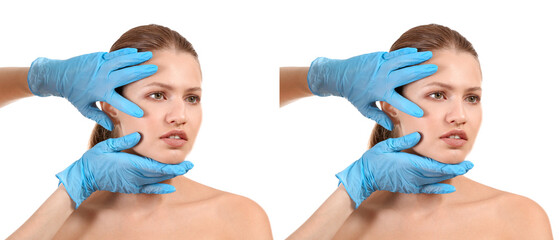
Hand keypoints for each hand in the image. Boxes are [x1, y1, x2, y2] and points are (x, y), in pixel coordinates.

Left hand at [27, 48, 156, 129]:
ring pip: (122, 61)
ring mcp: (100, 66)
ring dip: (136, 58)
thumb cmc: (73, 94)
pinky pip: (115, 55)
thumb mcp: (84, 109)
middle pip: (125, 75)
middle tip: (154, 69)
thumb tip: (112, 126)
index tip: (141, 113)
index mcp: (100, 93)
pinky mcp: (98, 58)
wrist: (59, 75)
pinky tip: (135, 51)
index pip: (118, 102)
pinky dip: (126, 53)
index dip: (129, 108)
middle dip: (141, 72)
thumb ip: (99, 117)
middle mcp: (102, 78)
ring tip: (149, 55)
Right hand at [56, 132, 192, 207]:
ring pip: (156, 181)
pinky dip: (161, 188)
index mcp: (130, 164)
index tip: (184, 162)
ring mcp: (133, 183)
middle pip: (160, 174)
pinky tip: (171, 188)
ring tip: (184, 169)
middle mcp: (134, 175)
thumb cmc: (95, 159)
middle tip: (190, 164)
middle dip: (176, 169)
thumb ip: (124, 140)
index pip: (156, 166)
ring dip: (171, 175)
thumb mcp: (108, 145)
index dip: (172, 165)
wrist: (85, 177)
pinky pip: (149, 189)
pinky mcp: (131, 188)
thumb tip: (139, 136)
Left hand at [307, 48, 436, 129]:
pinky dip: (405, 53)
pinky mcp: (378, 57)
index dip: (409, 108)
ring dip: (416, 59)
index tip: (421, 113)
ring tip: (430, 56)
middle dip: (420, 73)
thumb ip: (378, 116)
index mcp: (379, 92)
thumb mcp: (364, 108)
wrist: (340, 76)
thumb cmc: (353, 94)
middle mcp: (381, 78)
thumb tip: (391, 126)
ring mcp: (380, 66)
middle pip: (404, 75)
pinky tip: (416, 51)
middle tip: (435, 70)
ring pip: (401, 61)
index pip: (397, 102)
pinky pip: (394, 55)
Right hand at [336, 132, 472, 207]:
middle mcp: (413, 175)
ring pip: (436, 181)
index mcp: (410, 163)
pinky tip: (450, 187)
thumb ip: (405, 140)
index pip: (436, 167)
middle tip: (469, 164)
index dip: (453, 165)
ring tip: (462, 169)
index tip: (465, 161)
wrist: (365, 177)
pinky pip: (428, 189)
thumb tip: (420, 135)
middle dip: (456, 169)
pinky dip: (440, 188)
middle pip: (440, 174)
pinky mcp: (410, 187)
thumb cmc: (374, 159)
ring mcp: (412, 183)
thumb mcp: (388, 145)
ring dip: (450, 176)